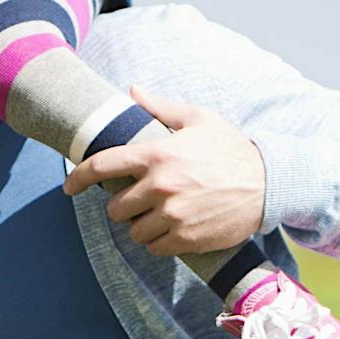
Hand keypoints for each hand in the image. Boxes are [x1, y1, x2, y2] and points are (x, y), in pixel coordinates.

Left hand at [63, 87, 265, 254]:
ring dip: (141, 225)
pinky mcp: (187, 238)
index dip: (79, 178)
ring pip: (134, 231)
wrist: (269, 183)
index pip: (102, 166)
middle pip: (115, 207)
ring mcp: (173, 215)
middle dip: (123, 204)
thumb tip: (131, 90)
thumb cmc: (231, 147)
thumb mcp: (198, 119)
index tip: (69, 187)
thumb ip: (160, 107)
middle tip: (142, 199)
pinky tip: (172, 229)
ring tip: (159, 215)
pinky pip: (154, 248)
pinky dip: (158, 242)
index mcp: (157, 154)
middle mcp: (160, 186)